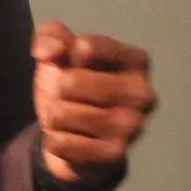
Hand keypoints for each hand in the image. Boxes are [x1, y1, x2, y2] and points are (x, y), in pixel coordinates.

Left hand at [30, 21, 154, 185]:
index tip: (75, 66)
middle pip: (70, 82)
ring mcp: (132, 126)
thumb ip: (51, 36)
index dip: (65, 56)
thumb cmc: (74, 87)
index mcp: (136, 61)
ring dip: (53, 117)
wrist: (77, 139)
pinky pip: (60, 142)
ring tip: (70, 119)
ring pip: (61, 113)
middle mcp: (143, 93)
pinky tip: (71, 140)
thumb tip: (48, 50)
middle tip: (69, 99)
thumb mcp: (60, 53)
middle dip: (56, 91)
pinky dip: (54, 141)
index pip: (85, 46)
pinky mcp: (116, 154)